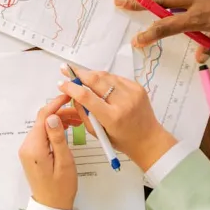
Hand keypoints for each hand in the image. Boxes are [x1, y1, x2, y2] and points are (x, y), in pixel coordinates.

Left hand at [19, 94, 82, 209]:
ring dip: (59, 121)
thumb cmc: (61, 187)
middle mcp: (27, 146)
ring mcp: (28, 149)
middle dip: (60, 112)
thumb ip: (58, 137)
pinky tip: (68, 129)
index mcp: (34, 147)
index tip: (69, 95)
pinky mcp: (32, 152)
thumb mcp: (64, 161)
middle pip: (43, 120)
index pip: (43, 117)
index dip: (56, 103)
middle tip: (80, 114)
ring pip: (43, 126)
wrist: (51, 206)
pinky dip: (54, 129)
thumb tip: (53, 117)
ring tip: (77, 122)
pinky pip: (42, 135)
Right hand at [57, 68, 176, 171]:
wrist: (148, 139)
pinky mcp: (137, 87)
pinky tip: (98, 81)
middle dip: (79, 73)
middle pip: (96, 80)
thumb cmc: (121, 139)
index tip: (61, 84)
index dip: (71, 88)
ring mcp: (132, 92)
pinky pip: (116, 77)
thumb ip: (83, 113)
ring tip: (80, 74)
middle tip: (66, 69)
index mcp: (112, 117)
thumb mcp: (98, 132)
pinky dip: (105, 78)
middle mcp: (123, 102)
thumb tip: (72, 94)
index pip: (87, 97)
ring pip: (105, 76)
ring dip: (91, 73)